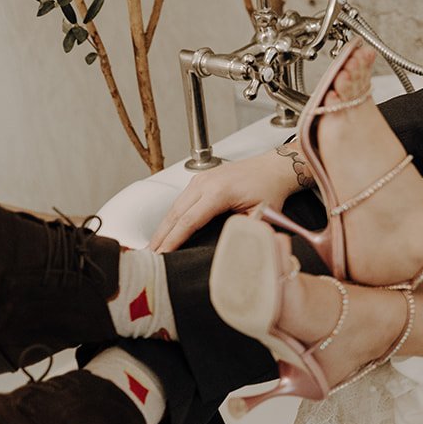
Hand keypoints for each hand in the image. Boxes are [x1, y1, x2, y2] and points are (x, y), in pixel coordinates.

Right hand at [148, 148, 302, 251]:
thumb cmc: (270, 189)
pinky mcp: (200, 180)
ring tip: (153, 247)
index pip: (189, 220)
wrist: (274, 167)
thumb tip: (232, 249)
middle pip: (175, 214)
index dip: (173, 240)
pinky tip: (166, 230)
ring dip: (163, 227)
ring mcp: (200, 180)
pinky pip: (181, 201)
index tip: (163, 254)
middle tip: (149, 256)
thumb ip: (246, 230)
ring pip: (175, 207)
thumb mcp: (263, 214)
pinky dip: (171, 217)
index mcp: (219, 192)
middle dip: (161, 236)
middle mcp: (205, 183)